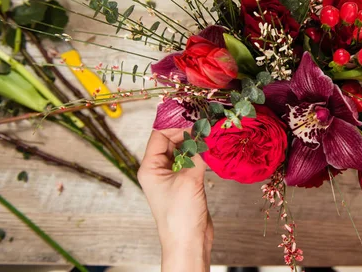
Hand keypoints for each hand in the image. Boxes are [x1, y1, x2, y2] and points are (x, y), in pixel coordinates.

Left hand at [138, 128, 212, 271]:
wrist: (188, 242)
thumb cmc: (180, 216)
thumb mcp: (189, 180)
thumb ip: (197, 154)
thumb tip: (205, 135)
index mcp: (149, 167)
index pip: (159, 135)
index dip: (175, 125)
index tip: (193, 119)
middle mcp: (158, 170)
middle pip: (171, 141)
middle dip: (187, 132)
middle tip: (205, 125)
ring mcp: (172, 177)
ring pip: (182, 151)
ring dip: (195, 143)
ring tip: (210, 135)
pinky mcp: (185, 183)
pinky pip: (191, 162)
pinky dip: (200, 155)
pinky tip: (211, 151)